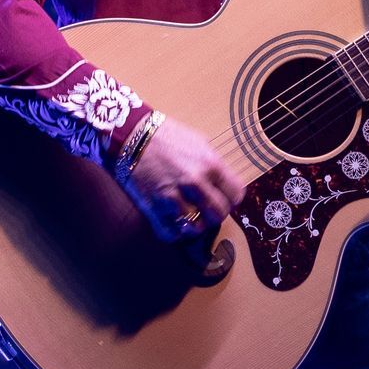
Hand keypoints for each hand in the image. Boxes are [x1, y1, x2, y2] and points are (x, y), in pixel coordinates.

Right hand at [124, 115, 246, 241]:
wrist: (132, 135)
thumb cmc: (166, 135)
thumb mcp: (199, 142)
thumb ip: (214, 165)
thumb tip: (223, 184)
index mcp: (211, 164)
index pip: (236, 195)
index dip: (230, 198)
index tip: (222, 197)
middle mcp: (195, 182)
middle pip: (218, 214)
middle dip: (214, 214)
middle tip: (206, 210)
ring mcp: (173, 196)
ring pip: (195, 227)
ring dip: (193, 225)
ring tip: (189, 215)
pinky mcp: (153, 206)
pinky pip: (170, 232)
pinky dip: (174, 232)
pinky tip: (173, 222)